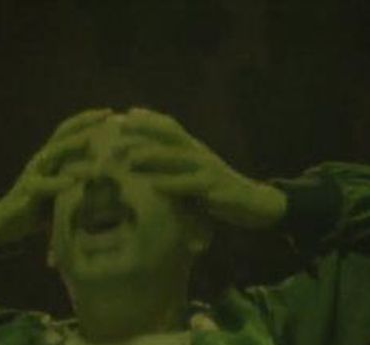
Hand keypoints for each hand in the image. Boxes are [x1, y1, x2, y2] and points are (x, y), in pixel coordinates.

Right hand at [0, 108, 110, 256]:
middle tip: (106, 115)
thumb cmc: (41, 207)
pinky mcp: (27, 192)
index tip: (110, 112)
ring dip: (71, 146)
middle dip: (84, 123)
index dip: (88, 120)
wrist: (7, 222)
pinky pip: (41, 185)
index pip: (70, 131)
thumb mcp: (64, 190)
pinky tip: (71, 182)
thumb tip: (111, 178)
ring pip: (52, 154)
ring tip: (90, 140)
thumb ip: (82, 181)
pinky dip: (56, 182)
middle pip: (63, 134)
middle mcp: (43, 160)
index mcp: (52, 157)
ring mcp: (33, 173)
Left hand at [119, 107, 286, 230]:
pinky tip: (156, 187)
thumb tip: (141, 161)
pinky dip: (174, 184)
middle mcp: (200, 153)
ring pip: (179, 158)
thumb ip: (172, 166)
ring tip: (131, 159)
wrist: (253, 203)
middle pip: (170, 136)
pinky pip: (193, 185)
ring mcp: (209, 169)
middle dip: (144, 133)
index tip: (120, 117)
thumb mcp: (193, 173)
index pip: (169, 126)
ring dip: (155, 156)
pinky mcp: (216, 189)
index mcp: (193, 147)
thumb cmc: (215, 189)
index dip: (146, 119)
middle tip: (116, 136)